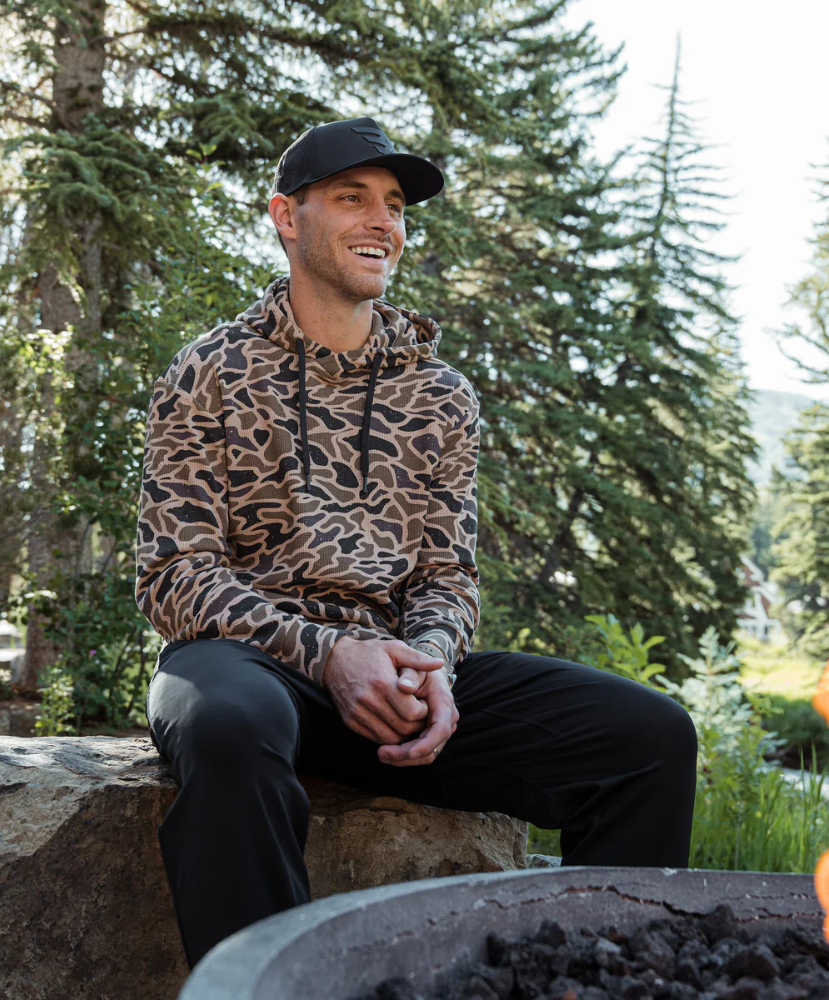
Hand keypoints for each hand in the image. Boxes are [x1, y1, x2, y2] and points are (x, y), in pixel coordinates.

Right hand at [321, 637, 444, 746]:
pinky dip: (388, 735)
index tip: (423, 703)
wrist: (334, 660)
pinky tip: (393, 722)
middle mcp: (369, 700)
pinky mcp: (350, 721)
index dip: (423, 712)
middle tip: (419, 715)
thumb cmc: (369, 653)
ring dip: (403, 733)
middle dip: (416, 726)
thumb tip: (440, 663)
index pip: (412, 712)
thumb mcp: (394, 649)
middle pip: (403, 728)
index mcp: (383, 682)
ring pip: (390, 738)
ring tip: (408, 719)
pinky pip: (375, 738)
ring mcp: (358, 713)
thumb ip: (417, 659)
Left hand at [378, 664, 458, 766]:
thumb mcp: (411, 665)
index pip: (440, 729)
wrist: (420, 672)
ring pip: (426, 755)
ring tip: (381, 754)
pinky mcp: (429, 735)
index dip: (425, 744)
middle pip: (432, 749)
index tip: (407, 752)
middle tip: (381, 754)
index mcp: (444, 701)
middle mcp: (446, 719)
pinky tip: (385, 752)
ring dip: (404, 759)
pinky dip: (404, 756)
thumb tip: (404, 686)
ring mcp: (438, 729)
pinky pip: (419, 753)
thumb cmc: (413, 667)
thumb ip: (409, 673)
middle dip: (408, 756)